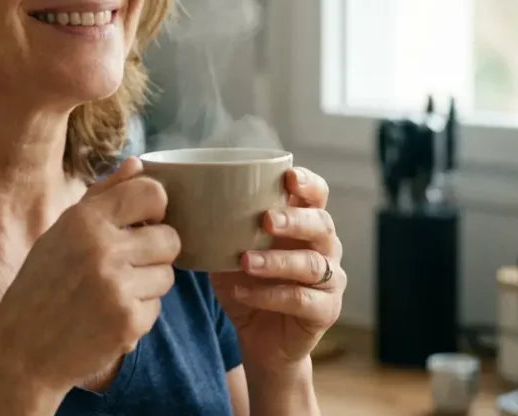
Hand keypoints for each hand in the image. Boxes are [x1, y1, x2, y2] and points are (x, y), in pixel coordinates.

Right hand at [0, 157, 179, 393]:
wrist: (21, 352)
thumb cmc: (40, 288)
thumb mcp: (60, 233)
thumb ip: (102, 197)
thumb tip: (139, 164)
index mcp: (84, 220)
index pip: (152, 192)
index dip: (154, 209)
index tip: (141, 224)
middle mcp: (103, 248)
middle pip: (169, 238)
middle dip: (155, 252)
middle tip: (126, 266)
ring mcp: (118, 287)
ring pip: (167, 275)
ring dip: (147, 285)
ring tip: (112, 293)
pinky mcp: (129, 322)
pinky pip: (157, 307)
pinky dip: (139, 314)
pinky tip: (108, 317)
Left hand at [210, 167, 344, 373]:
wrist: (262, 341)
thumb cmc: (250, 286)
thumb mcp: (232, 254)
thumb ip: (222, 231)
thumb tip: (187, 204)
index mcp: (305, 226)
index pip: (317, 196)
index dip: (308, 184)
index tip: (289, 177)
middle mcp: (325, 248)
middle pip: (321, 225)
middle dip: (294, 220)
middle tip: (265, 220)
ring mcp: (329, 280)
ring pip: (311, 264)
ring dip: (277, 260)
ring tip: (246, 261)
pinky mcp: (325, 311)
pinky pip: (301, 299)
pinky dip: (269, 295)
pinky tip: (243, 292)